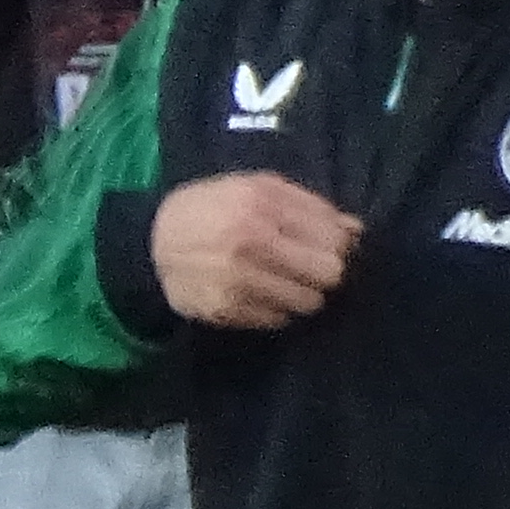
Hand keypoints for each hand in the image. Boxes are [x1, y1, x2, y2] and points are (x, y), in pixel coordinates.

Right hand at [149, 175, 359, 329]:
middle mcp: (250, 240)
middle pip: (328, 274)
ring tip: (282, 282)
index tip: (330, 248)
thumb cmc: (213, 208)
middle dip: (325, 273)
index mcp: (262, 202)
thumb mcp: (257, 188)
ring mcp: (237, 279)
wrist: (152, 244)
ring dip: (303, 295)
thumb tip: (357, 231)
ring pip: (307, 302)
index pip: (333, 237)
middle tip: (310, 269)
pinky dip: (277, 310)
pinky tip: (260, 294)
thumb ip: (309, 205)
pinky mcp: (226, 309)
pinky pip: (278, 319)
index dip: (339, 246)